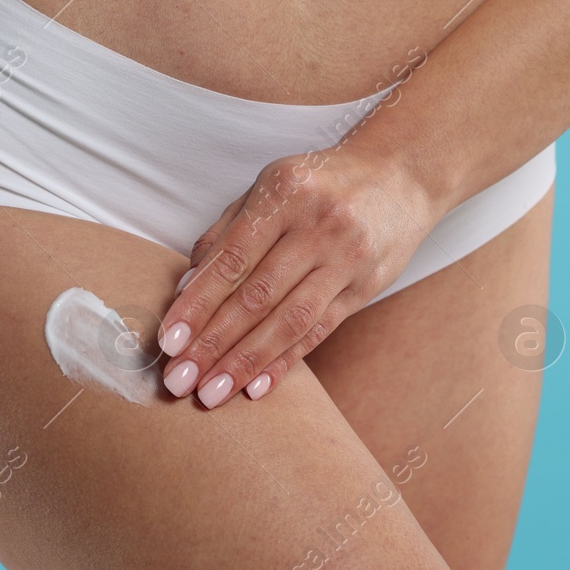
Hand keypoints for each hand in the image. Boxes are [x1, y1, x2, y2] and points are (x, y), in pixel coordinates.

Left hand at [156, 141, 442, 407]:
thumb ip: (227, 231)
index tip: (168, 341)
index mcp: (284, 194)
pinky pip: (320, 330)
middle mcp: (318, 226)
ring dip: (246, 362)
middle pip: (257, 295)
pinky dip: (286, 362)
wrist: (400, 175)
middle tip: (180, 379)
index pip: (231, 259)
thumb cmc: (321, 183)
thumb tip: (187, 286)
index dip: (197, 304)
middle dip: (213, 342)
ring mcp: (346, 259)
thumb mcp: (271, 186)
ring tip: (212, 394)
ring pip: (289, 320)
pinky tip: (258, 387)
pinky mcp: (366, 286)